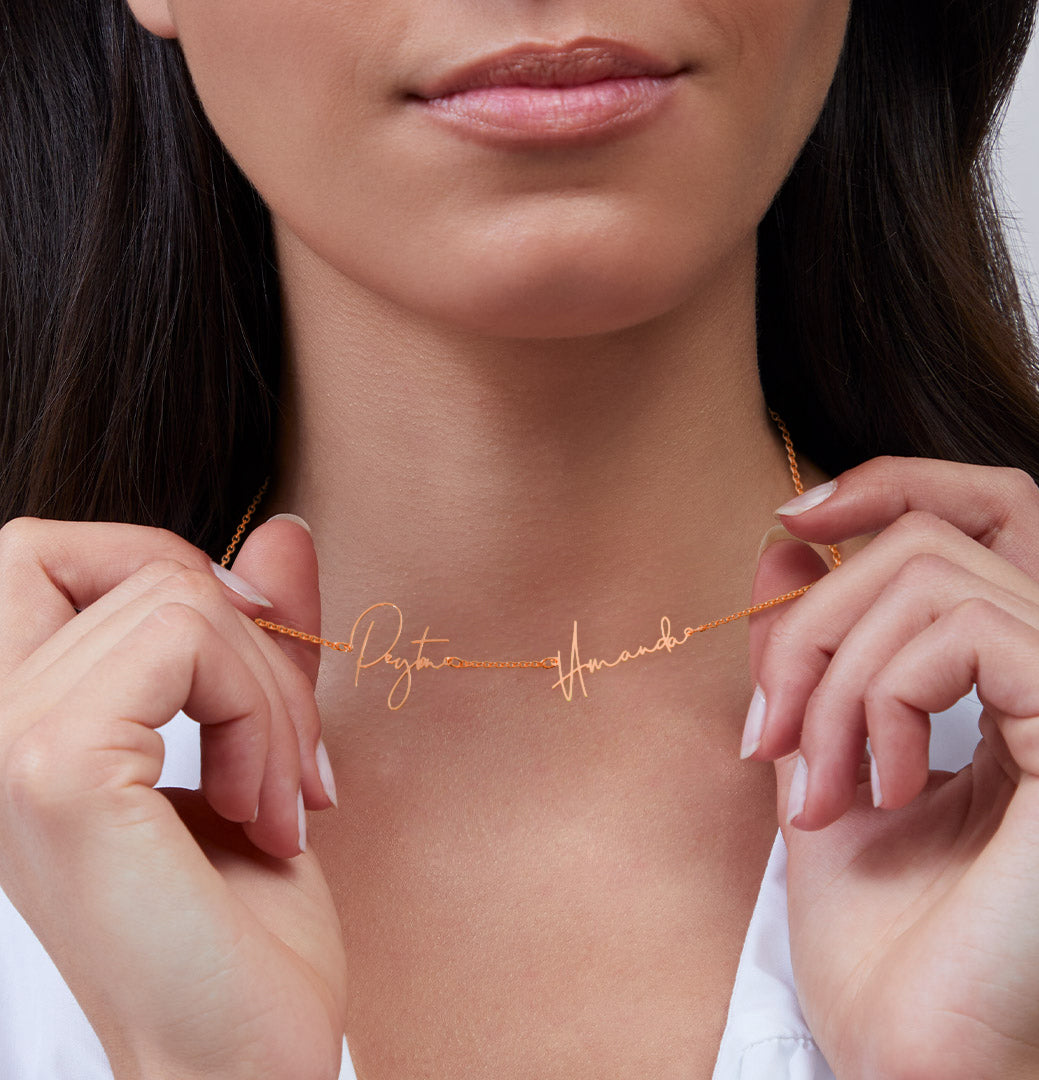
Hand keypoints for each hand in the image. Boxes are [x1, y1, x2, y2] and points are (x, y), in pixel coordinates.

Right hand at [0, 517, 346, 1079]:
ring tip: (281, 794)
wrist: (238, 1052)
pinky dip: (257, 714)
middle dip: (228, 621)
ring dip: (268, 693)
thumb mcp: (256, 743)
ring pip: (174, 597)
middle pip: (109, 554)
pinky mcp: (51, 766)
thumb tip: (286, 527)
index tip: (256, 650)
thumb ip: (260, 635)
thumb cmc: (238, 919)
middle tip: (280, 727)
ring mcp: (3, 739)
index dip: (163, 565)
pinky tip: (264, 810)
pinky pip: (184, 640)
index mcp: (16, 713)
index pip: (49, 550)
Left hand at [745, 458, 1038, 1079]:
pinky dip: (884, 698)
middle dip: (812, 624)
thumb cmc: (874, 922)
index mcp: (1012, 670)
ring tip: (819, 788)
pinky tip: (882, 791)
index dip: (889, 483)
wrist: (912, 1045)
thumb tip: (788, 537)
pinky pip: (962, 631)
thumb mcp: (818, 747)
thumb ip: (811, 642)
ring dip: (833, 680)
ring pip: (930, 577)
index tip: (790, 520)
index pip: (982, 511)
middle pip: (927, 539)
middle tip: (770, 736)